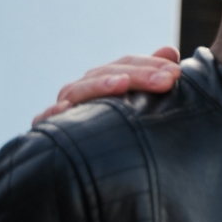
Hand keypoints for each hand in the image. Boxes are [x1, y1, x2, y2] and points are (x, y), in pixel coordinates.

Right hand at [32, 46, 182, 124]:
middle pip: (106, 74)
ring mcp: (63, 108)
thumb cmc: (118, 131)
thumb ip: (150, 76)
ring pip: (79, 90)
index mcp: (104, 81)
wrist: (82, 171)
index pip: (127, 65)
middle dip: (138, 75)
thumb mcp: (138, 104)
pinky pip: (44, 120)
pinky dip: (52, 113)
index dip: (151, 65)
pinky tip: (65, 109)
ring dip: (100, 84)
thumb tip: (170, 50)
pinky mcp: (46, 130)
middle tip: (167, 80)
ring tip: (122, 83)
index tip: (176, 73)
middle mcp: (83, 90)